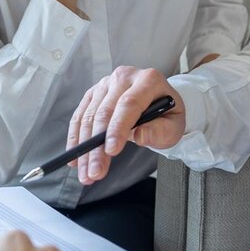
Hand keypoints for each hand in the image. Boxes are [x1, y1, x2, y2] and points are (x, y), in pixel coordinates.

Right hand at [68, 66, 185, 184]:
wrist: (157, 104)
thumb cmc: (166, 115)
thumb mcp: (174, 126)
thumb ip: (160, 131)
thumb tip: (140, 135)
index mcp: (148, 80)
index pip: (128, 104)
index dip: (117, 128)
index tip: (111, 151)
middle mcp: (123, 78)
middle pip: (104, 112)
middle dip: (97, 146)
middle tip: (95, 171)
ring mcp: (105, 84)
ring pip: (88, 117)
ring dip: (84, 148)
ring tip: (86, 172)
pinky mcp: (93, 94)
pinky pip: (79, 117)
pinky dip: (75, 139)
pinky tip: (76, 158)